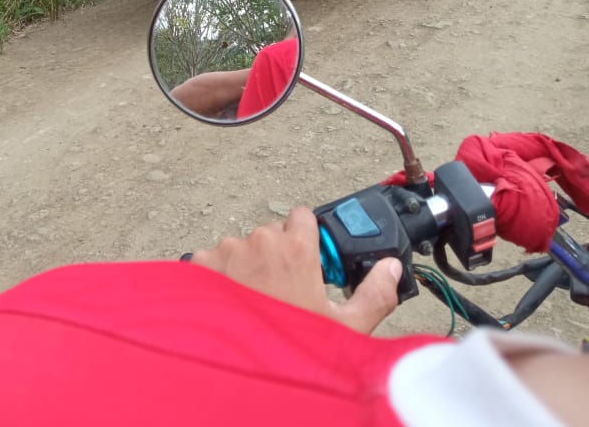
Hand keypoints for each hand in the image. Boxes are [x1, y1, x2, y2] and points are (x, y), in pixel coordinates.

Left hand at [191, 206, 400, 332]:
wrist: (238, 375)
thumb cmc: (291, 351)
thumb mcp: (345, 329)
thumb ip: (373, 294)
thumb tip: (390, 269)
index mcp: (297, 248)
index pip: (302, 216)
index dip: (306, 237)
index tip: (308, 260)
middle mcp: (260, 240)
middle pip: (271, 233)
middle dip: (277, 254)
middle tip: (283, 291)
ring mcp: (227, 250)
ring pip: (241, 247)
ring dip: (247, 265)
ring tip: (254, 304)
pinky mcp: (200, 264)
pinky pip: (213, 260)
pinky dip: (219, 277)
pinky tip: (228, 306)